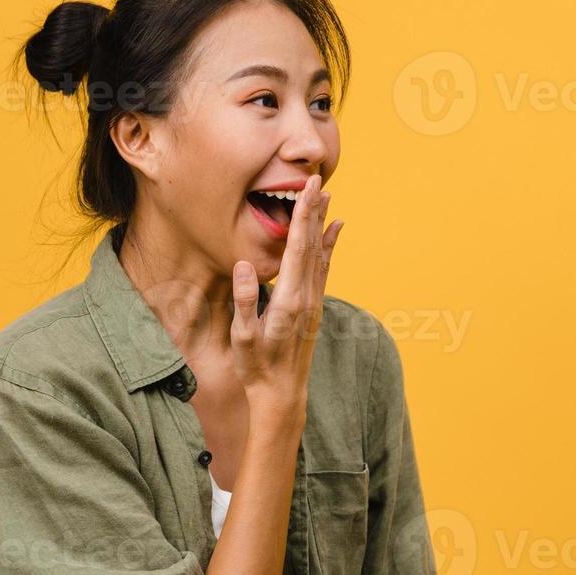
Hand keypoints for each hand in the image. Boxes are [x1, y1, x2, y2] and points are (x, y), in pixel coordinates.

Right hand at [230, 174, 342, 400]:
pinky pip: (323, 268)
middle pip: (312, 245)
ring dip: (322, 224)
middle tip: (318, 179)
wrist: (282, 395)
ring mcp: (313, 302)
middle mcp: (307, 298)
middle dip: (314, 211)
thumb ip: (243, 301)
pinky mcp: (313, 307)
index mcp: (288, 300)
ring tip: (327, 197)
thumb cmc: (257, 367)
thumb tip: (244, 265)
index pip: (297, 249)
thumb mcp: (242, 337)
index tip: (309, 190)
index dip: (303, 217)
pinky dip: (328, 245)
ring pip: (320, 254)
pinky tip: (333, 231)